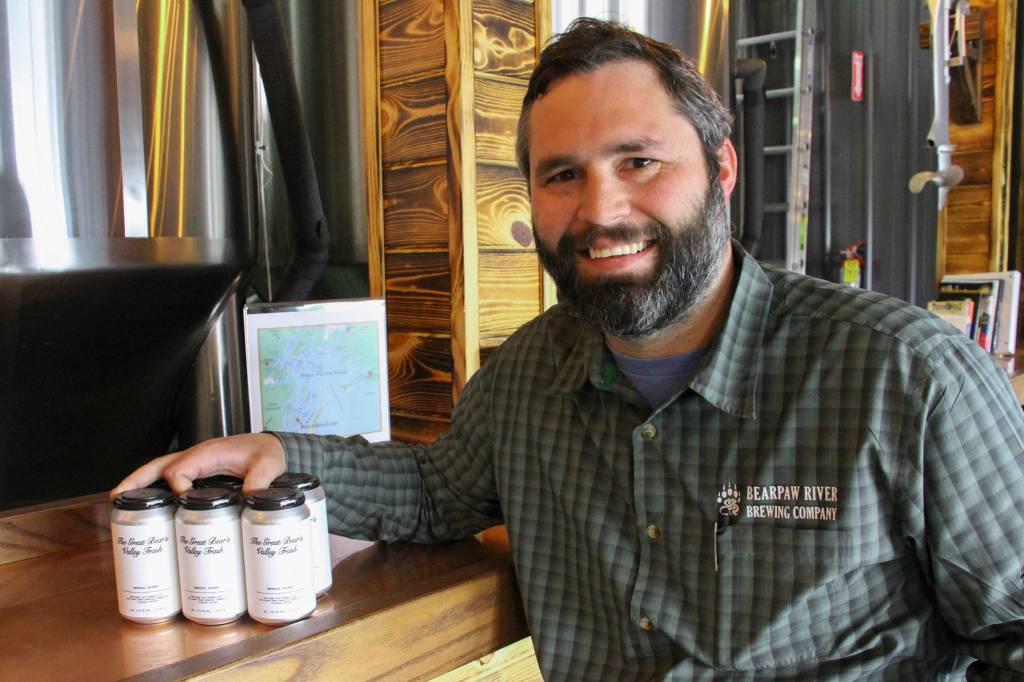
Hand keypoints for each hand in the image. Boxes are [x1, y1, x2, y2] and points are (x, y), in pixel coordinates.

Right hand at [109, 433, 285, 497]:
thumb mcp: (269, 465)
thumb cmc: (268, 452)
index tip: (183, 501)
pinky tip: (145, 501)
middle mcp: (197, 455)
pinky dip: (154, 485)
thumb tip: (248, 498)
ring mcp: (195, 462)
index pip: (180, 468)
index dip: (177, 486)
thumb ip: (260, 480)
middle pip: (159, 465)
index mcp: (209, 452)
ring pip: (160, 469)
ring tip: (119, 499)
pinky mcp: (198, 470)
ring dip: (139, 482)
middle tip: (117, 497)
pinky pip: (170, 475)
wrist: (273, 448)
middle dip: (137, 480)